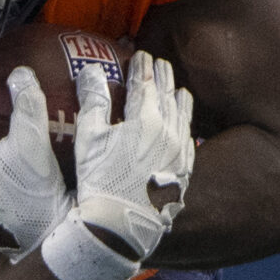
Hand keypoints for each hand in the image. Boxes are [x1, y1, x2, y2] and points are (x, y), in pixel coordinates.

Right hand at [38, 50, 194, 279]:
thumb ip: (93, 102)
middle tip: (160, 63)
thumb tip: (92, 72)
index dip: (141, 67)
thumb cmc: (99, 181)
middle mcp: (168, 133)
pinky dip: (188, 127)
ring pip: (183, 118)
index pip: (144, 85)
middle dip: (162, 77)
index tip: (140, 54)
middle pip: (167, 97)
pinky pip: (190, 142)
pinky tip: (185, 126)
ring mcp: (179, 153)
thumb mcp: (89, 139)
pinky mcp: (183, 173)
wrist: (121, 225)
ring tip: (179, 89)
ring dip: (180, 99)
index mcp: (144, 120)